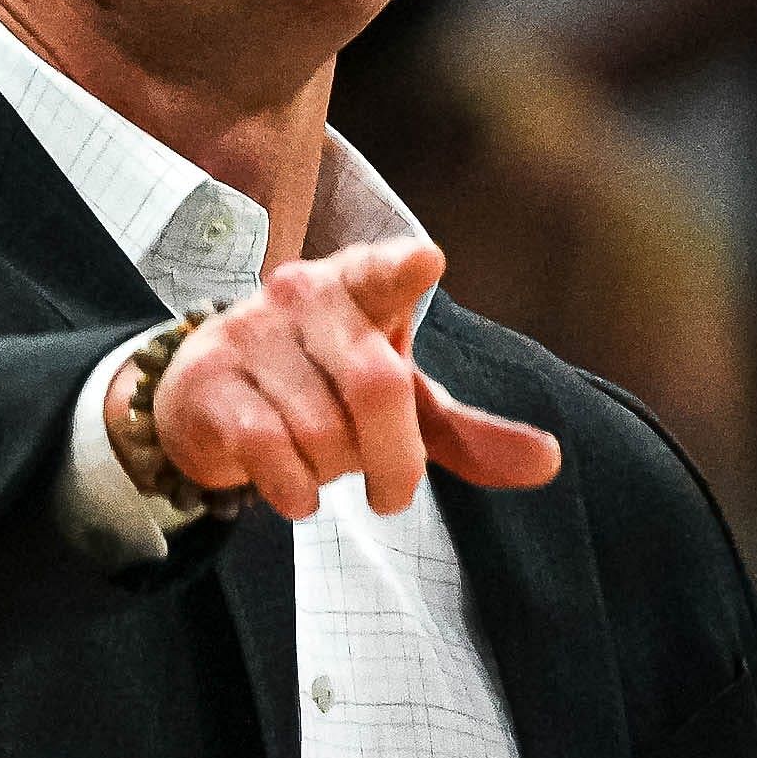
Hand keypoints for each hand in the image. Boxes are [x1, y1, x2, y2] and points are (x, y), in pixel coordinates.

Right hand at [142, 240, 562, 516]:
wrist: (205, 399)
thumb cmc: (323, 389)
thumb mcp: (399, 403)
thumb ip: (467, 433)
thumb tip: (550, 462)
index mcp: (363, 287)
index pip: (386, 270)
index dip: (404, 268)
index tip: (426, 262)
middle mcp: (305, 295)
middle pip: (377, 386)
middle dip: (396, 460)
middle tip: (393, 495)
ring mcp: (252, 334)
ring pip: (322, 430)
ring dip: (336, 473)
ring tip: (324, 466)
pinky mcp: (209, 382)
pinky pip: (269, 452)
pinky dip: (295, 490)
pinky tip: (295, 490)